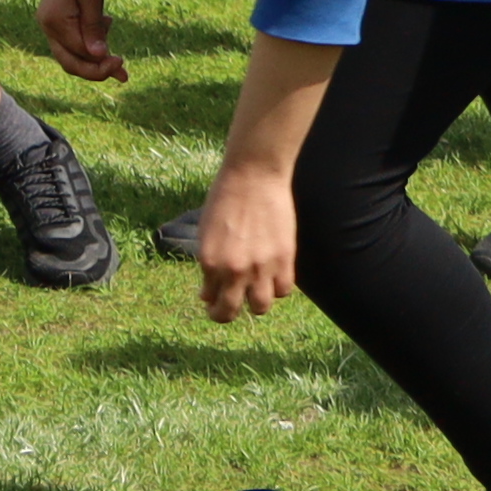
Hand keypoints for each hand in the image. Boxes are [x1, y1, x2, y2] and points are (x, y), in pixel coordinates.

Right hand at [39, 0, 126, 81]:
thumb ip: (93, 29)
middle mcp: (48, 24)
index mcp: (54, 21)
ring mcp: (52, 19)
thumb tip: (97, 57)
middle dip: (96, 69)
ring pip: (73, 50)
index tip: (123, 62)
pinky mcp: (60, 13)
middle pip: (70, 60)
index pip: (77, 56)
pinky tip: (107, 24)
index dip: (100, 65)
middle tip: (124, 72)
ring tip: (120, 53)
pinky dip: (91, 39)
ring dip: (96, 55)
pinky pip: (74, 36)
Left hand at [194, 161, 298, 323]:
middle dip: (226, 314)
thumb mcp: (206, 232)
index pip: (211, 299)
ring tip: (254, 293)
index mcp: (209, 262)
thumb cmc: (225, 199)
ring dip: (256, 304)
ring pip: (260, 307)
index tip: (214, 301)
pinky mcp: (284, 259)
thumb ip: (208, 264)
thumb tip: (207, 294)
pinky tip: (273, 277)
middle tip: (227, 309)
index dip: (212, 303)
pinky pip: (283, 290)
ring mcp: (261, 267)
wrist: (253, 176)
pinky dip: (278, 288)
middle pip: (231, 312)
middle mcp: (234, 270)